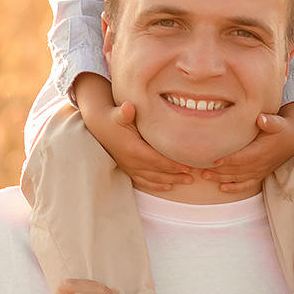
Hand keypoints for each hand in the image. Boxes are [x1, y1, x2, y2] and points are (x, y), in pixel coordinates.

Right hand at [79, 96, 196, 193]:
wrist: (99, 127)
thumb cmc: (113, 118)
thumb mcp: (118, 114)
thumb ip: (125, 113)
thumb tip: (128, 107)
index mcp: (133, 149)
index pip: (157, 160)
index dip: (173, 164)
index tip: (188, 166)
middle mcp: (131, 162)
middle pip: (158, 172)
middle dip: (177, 174)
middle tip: (194, 175)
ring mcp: (129, 168)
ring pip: (153, 179)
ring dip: (170, 181)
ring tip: (187, 181)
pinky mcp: (128, 170)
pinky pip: (143, 182)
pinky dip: (156, 186)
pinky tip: (168, 187)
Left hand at [200, 102, 293, 194]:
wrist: (293, 140)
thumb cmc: (282, 129)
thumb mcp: (278, 123)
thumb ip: (270, 121)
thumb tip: (261, 118)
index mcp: (261, 151)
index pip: (243, 157)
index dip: (229, 160)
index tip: (214, 160)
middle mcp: (260, 164)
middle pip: (236, 170)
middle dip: (219, 170)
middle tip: (200, 169)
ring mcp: (260, 171)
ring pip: (238, 178)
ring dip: (221, 178)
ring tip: (205, 176)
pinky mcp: (260, 175)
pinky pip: (247, 185)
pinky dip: (235, 188)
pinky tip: (222, 188)